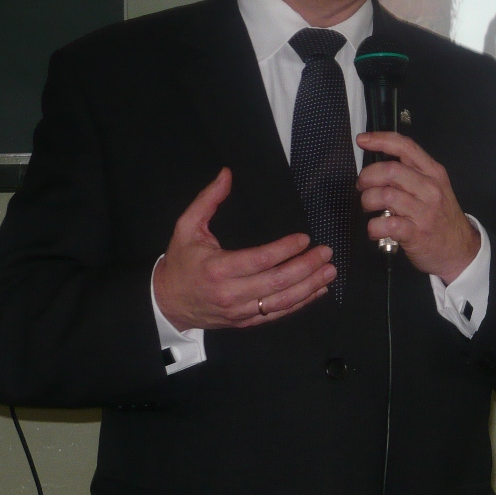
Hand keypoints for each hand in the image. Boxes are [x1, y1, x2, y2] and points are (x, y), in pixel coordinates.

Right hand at [153, 168, 336, 330]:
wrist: (166, 302)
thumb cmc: (180, 262)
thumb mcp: (186, 227)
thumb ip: (208, 200)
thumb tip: (226, 174)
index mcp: (218, 268)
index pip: (260, 260)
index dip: (285, 250)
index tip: (304, 238)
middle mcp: (231, 293)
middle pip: (277, 282)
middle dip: (306, 267)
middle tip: (326, 252)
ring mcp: (239, 311)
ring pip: (282, 302)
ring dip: (310, 286)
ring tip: (329, 271)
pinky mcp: (245, 321)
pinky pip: (277, 314)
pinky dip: (301, 303)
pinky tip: (318, 291)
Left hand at [356, 133, 479, 283]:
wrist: (461, 249)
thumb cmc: (442, 217)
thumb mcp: (435, 188)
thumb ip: (412, 174)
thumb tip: (380, 165)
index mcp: (433, 173)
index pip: (405, 146)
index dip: (380, 140)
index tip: (362, 140)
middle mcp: (430, 188)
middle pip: (391, 170)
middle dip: (367, 176)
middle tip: (362, 186)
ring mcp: (424, 211)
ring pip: (385, 195)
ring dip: (368, 200)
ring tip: (368, 207)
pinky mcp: (416, 233)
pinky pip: (386, 224)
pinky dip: (373, 226)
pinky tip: (375, 229)